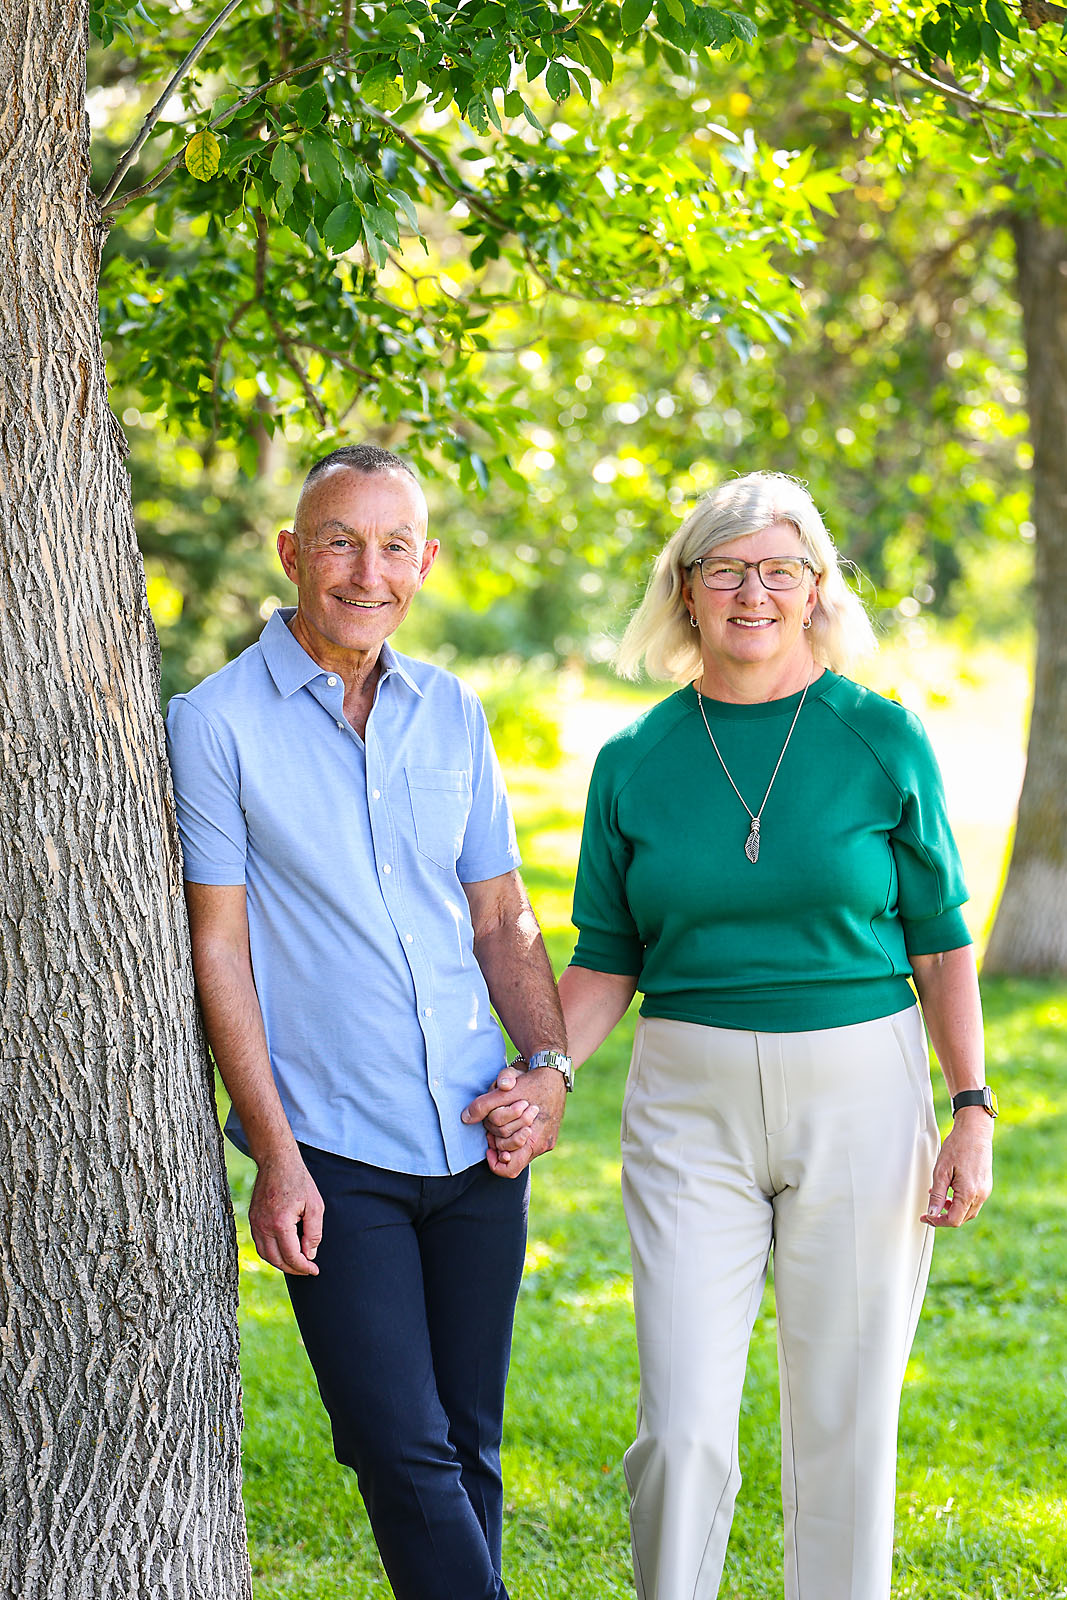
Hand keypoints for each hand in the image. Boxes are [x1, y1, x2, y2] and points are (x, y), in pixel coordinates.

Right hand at [248, 1147, 324, 1273]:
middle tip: (307, 1270)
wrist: (276, 1160)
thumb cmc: (298, 1181)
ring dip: (280, 1263)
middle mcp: (263, 1226)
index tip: (314, 1270)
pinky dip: (271, 1253)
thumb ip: (314, 1233)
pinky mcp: (252, 1218)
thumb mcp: (315, 1205)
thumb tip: (310, 1255)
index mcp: (280, 1224)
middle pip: (276, 1260)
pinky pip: (260, 1244)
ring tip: (296, 1263)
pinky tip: (284, 1251)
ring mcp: (255, 1223)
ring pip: (265, 1255)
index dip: (304, 1267)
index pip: (292, 1256)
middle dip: (293, 1269)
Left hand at [463, 1065, 566, 1178]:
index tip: (488, 1145)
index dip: (495, 1161)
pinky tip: (513, 1121)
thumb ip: (483, 1106)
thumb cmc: (530, 1082)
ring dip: (507, 1138)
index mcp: (534, 1140)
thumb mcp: (504, 1092)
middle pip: (511, 1156)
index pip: (510, 1168)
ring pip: (520, 1150)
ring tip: (502, 1122)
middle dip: (498, 1143)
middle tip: (492, 1128)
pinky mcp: (550, 1135)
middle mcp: (543, 1145)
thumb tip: (465, 1118)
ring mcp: (548, 1141)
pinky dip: (518, 1135)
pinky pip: (529, 1144)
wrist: (554, 1073)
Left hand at [922, 1109, 993, 1227]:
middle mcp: (981, 1195)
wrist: (975, 1131)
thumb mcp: (941, 1171)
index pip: (954, 1220)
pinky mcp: (986, 1185)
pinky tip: (949, 1191)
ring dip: (952, 1210)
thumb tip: (932, 1214)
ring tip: (938, 1198)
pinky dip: (960, 1201)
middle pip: (962, 1218)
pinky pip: (973, 1201)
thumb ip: (937, 1195)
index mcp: (969, 1193)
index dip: (938, 1222)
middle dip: (944, 1217)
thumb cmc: (958, 1147)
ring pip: (968, 1211)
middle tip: (929, 1211)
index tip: (926, 1217)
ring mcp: (985, 1190)